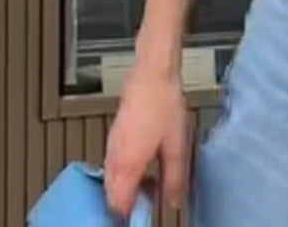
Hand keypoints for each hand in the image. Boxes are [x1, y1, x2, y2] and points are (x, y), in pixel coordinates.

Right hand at [105, 64, 187, 216]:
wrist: (152, 75)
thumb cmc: (164, 106)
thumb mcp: (176, 146)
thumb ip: (175, 178)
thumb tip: (174, 203)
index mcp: (125, 167)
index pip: (118, 206)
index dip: (131, 216)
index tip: (147, 216)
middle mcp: (112, 160)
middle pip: (112, 196)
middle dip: (129, 204)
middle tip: (152, 201)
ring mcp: (111, 147)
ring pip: (112, 181)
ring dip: (128, 188)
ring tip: (154, 184)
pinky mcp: (114, 136)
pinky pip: (114, 165)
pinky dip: (126, 173)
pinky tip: (147, 165)